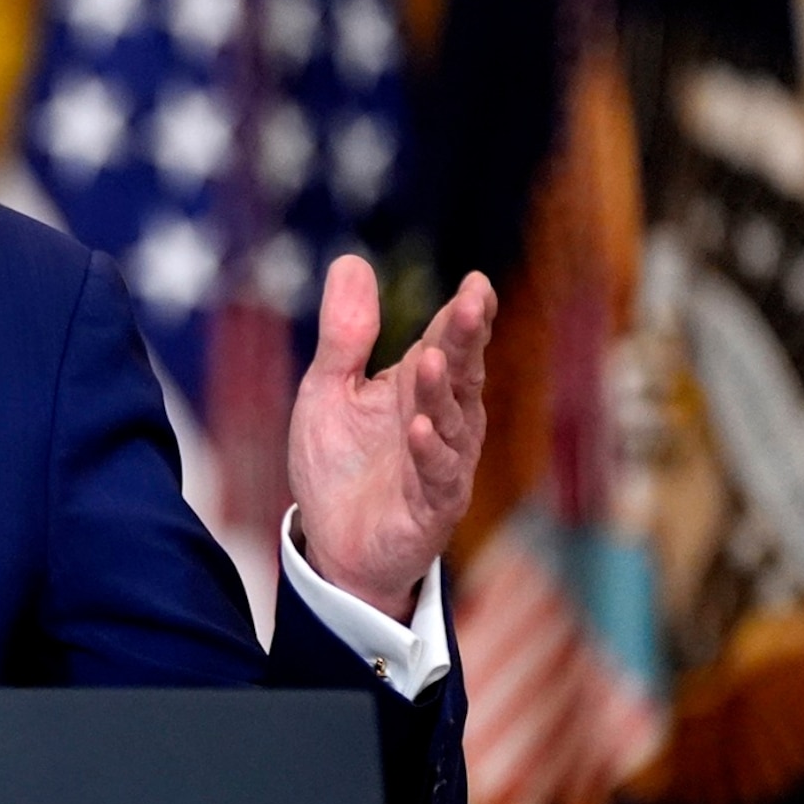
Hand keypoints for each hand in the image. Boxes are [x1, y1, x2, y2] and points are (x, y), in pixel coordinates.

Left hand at [287, 258, 496, 621]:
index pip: (447, 341)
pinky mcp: (432, 506)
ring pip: (452, 421)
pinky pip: (437, 476)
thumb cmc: (339, 463)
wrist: (334, 543)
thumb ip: (344, 334)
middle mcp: (443, 419)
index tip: (475, 283)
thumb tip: (350, 260)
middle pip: (460, 372)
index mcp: (419, 385)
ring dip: (442, 391)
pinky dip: (430, 453)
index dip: (463, 314)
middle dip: (466, 338)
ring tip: (433, 359)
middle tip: (473, 302)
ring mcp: (442, 463)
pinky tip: (420, 429)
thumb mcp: (328, 389)